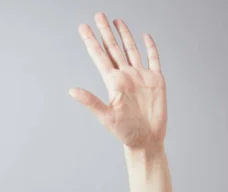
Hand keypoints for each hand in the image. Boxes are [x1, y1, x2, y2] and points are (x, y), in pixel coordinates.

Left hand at [69, 13, 167, 149]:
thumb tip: (71, 90)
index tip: (83, 27)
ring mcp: (141, 76)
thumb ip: (90, 101)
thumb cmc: (126, 132)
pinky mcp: (156, 80)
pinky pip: (153, 59)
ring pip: (131, 50)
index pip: (99, 56)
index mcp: (113, 82)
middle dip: (105, 32)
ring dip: (124, 35)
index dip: (91, 41)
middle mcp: (125, 76)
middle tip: (98, 15)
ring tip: (116, 21)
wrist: (147, 140)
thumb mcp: (106, 117)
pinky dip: (150, 47)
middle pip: (113, 48)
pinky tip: (144, 36)